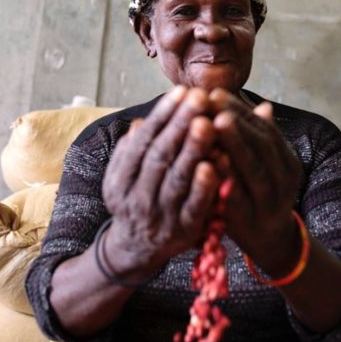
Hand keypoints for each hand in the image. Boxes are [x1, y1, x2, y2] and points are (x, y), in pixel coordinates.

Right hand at [101, 87, 221, 273]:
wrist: (137, 250)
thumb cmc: (138, 200)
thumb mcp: (126, 176)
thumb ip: (134, 150)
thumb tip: (139, 122)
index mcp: (121, 178)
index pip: (142, 141)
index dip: (162, 115)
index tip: (181, 91)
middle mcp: (136, 197)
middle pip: (159, 156)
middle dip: (180, 124)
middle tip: (200, 97)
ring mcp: (160, 215)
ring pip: (176, 178)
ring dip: (193, 150)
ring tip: (209, 123)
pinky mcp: (183, 232)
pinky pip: (195, 206)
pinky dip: (207, 184)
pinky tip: (219, 162)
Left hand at [209, 89, 302, 274]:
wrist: (270, 243)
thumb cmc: (256, 196)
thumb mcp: (261, 166)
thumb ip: (257, 139)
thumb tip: (262, 104)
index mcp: (286, 160)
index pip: (264, 128)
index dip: (240, 110)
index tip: (215, 93)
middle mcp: (284, 178)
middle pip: (262, 145)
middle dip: (236, 121)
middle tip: (212, 102)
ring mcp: (272, 202)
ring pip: (255, 169)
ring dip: (235, 145)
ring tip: (213, 124)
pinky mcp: (255, 223)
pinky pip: (241, 199)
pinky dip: (226, 180)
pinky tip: (210, 164)